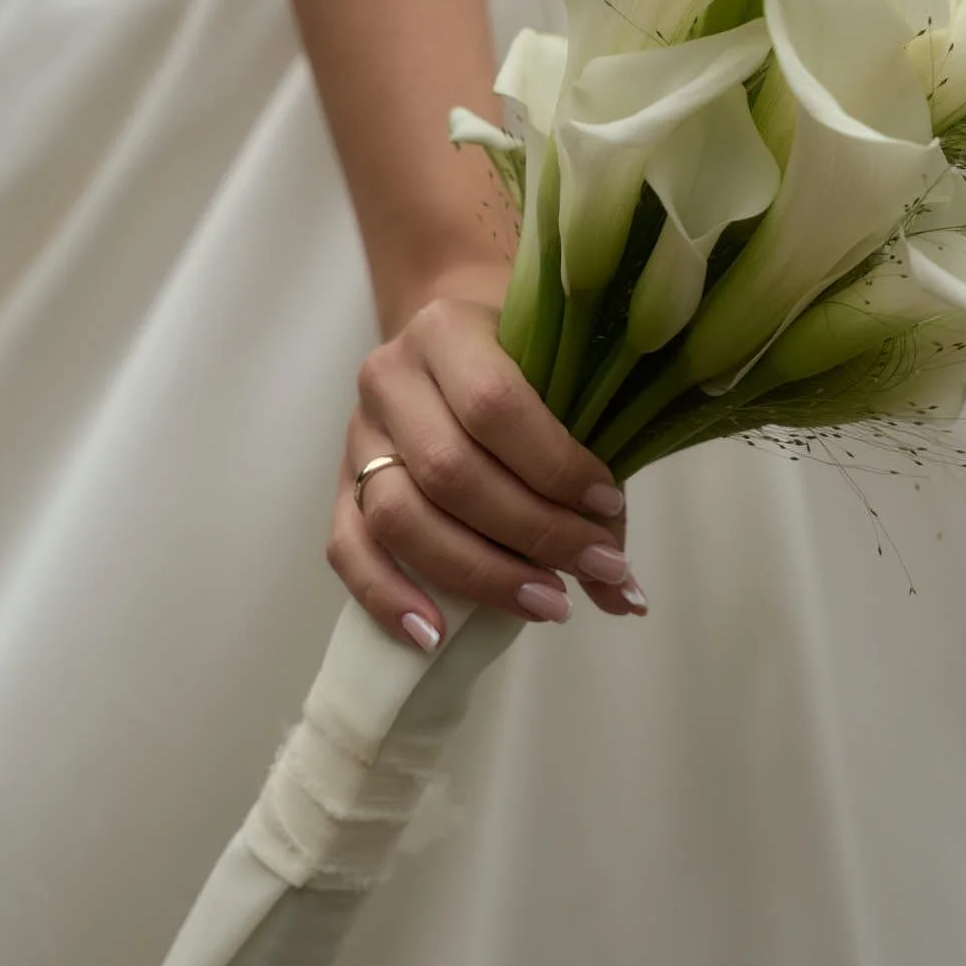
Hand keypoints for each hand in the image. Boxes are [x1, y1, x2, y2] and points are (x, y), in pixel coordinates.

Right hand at [327, 287, 642, 651]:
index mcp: (446, 330)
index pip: (495, 404)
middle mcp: (390, 377)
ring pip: (399, 515)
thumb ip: (593, 487)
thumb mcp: (562, 391)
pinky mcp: (340, 488)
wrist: (449, 349)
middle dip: (533, 532)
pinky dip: (388, 597)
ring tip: (547, 604)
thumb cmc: (522, 371)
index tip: (608, 509)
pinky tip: (436, 635)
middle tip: (596, 569)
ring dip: (478, 573)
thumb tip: (626, 596)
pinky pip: (348, 550)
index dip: (554, 465)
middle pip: (450, 470)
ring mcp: (357, 436)